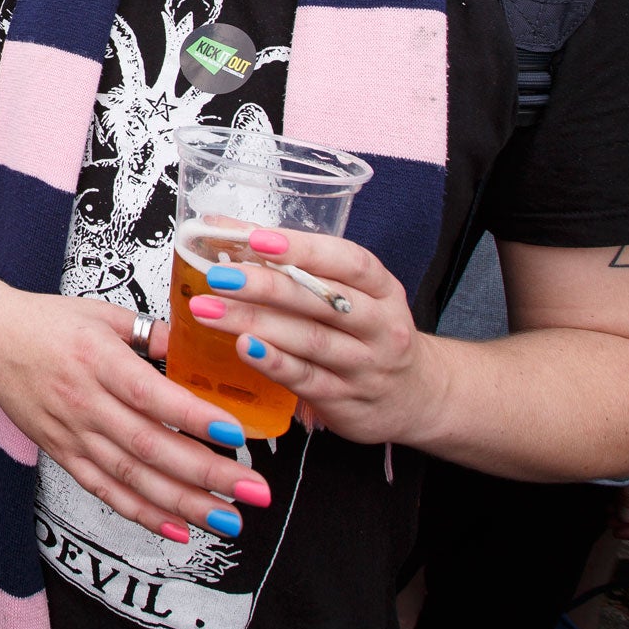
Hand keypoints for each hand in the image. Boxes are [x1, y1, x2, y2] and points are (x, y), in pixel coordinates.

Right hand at [0, 288, 270, 543]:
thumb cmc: (45, 320)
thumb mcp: (102, 314)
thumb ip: (154, 334)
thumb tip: (201, 349)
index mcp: (97, 359)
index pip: (150, 395)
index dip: (193, 418)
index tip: (235, 434)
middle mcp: (84, 402)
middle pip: (149, 446)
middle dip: (206, 474)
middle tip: (252, 491)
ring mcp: (70, 433)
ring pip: (131, 476)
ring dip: (182, 503)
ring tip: (228, 519)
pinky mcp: (61, 453)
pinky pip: (104, 490)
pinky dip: (140, 512)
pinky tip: (177, 527)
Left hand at [183, 228, 441, 446]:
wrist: (418, 398)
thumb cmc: (368, 332)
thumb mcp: (351, 294)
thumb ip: (297, 266)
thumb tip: (224, 228)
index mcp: (382, 289)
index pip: (348, 261)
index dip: (303, 248)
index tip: (256, 238)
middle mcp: (379, 326)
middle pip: (321, 301)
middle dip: (265, 285)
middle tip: (218, 276)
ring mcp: (365, 366)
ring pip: (309, 340)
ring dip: (255, 322)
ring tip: (210, 311)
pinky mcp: (346, 400)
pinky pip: (307, 380)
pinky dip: (274, 364)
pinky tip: (244, 348)